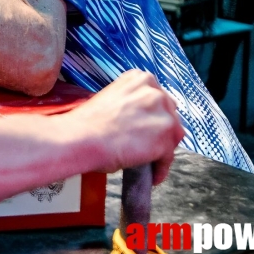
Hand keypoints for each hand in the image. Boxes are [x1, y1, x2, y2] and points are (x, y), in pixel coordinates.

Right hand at [68, 70, 184, 184]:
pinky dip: (161, 168)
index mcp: (140, 79)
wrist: (81, 138)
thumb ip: (132, 105)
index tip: (148, 126)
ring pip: (172, 135)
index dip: (153, 115)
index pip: (158, 98)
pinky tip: (151, 175)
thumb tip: (141, 122)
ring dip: (163, 149)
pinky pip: (168, 157)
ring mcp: (162, 115)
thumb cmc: (88, 123)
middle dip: (160, 130)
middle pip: (169, 114)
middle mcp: (155, 92)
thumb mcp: (112, 99)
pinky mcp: (165, 138)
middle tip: (148, 145)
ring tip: (149, 162)